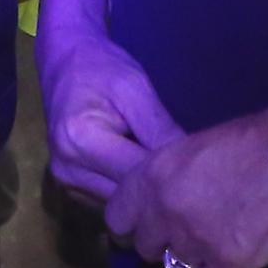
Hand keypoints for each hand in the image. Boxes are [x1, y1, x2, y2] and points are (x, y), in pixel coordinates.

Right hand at [34, 0, 180, 208]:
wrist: (66, 62)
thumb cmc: (102, 68)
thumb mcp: (136, 88)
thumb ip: (159, 127)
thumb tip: (191, 164)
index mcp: (79, 139)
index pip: (135, 173)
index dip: (169, 174)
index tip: (201, 169)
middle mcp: (66, 167)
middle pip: (127, 196)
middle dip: (159, 189)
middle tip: (193, 175)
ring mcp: (66, 181)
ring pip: (120, 205)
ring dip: (145, 193)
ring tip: (169, 172)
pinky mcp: (71, 187)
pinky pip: (110, 200)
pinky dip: (130, 192)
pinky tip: (146, 174)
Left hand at [105, 105, 267, 267]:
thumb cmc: (252, 139)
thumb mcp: (194, 148)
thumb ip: (172, 177)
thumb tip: (169, 197)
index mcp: (153, 177)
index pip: (117, 218)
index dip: (133, 224)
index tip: (149, 225)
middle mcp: (166, 212)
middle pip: (148, 248)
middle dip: (167, 242)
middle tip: (193, 232)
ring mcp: (196, 240)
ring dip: (198, 260)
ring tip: (220, 244)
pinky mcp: (230, 263)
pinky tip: (237, 266)